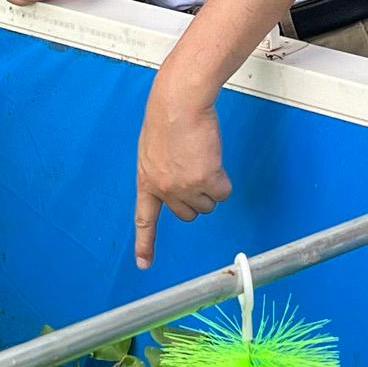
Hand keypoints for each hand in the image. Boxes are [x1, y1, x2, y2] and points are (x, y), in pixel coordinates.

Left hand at [134, 85, 231, 267]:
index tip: (144, 263)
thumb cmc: (167, 117)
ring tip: (202, 158)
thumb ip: (161, 172)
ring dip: (210, 186)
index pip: (144, 219)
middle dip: (195, 197)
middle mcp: (164, 189)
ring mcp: (185, 186)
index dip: (145, 243)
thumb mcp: (152, 150)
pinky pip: (223, 193)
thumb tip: (175, 183)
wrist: (179, 103)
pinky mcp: (206, 179)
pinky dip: (223, 180)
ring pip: (207, 204)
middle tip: (195, 170)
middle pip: (187, 213)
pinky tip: (213, 158)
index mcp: (147, 180)